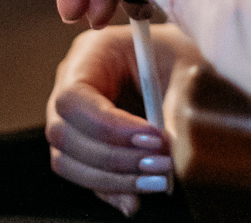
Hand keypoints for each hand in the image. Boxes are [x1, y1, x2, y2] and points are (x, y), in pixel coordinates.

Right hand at [46, 23, 197, 216]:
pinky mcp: (82, 148)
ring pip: (68, 162)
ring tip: (157, 181)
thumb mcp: (184, 67)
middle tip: (161, 164)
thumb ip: (177, 103)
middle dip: (114, 158)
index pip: (74, 98)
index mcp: (90, 54)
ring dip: (113, 180)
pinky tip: (137, 197)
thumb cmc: (179, 58)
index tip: (154, 137)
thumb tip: (171, 148)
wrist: (185, 70)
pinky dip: (112, 191)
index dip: (109, 126)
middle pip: (65, 134)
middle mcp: (70, 86)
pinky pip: (84, 177)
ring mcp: (72, 119)